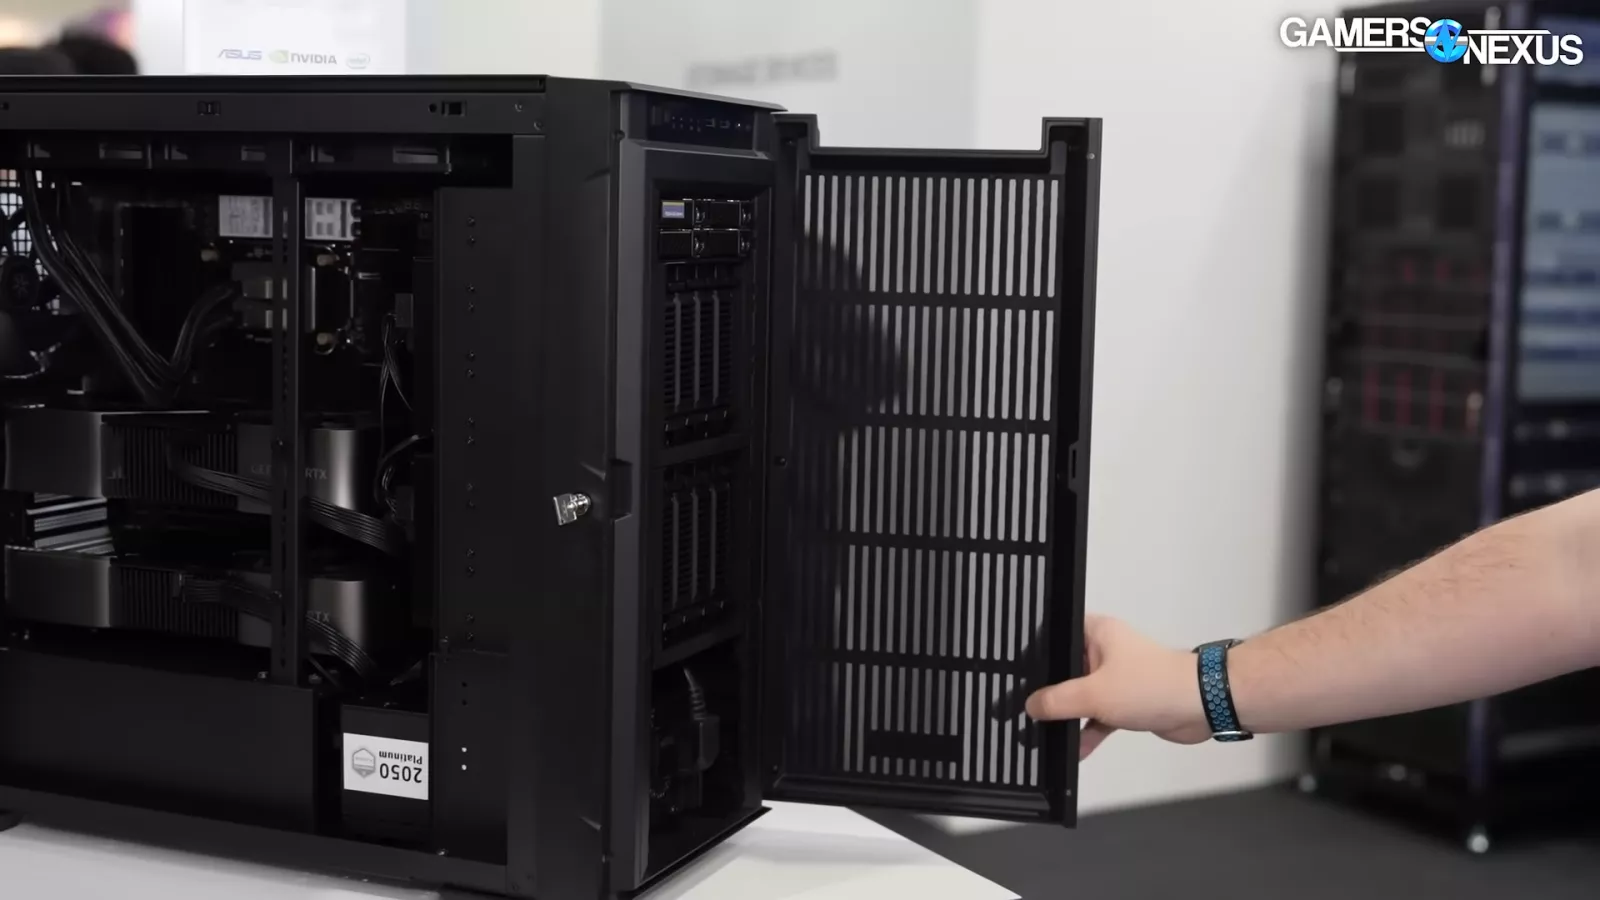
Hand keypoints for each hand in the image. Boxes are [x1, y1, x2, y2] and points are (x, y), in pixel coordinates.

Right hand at [1025, 615, 1211, 758]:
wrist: (1200, 704)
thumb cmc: (1149, 686)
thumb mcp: (1093, 694)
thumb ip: (1057, 701)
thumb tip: (1030, 706)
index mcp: (1096, 632)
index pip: (1055, 636)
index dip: (1034, 653)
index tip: (1011, 673)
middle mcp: (1104, 650)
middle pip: (1066, 670)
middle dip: (1047, 691)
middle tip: (1018, 707)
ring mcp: (1117, 676)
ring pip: (1082, 695)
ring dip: (1067, 715)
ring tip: (1039, 733)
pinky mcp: (1128, 701)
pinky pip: (1099, 715)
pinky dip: (1088, 731)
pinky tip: (1074, 750)